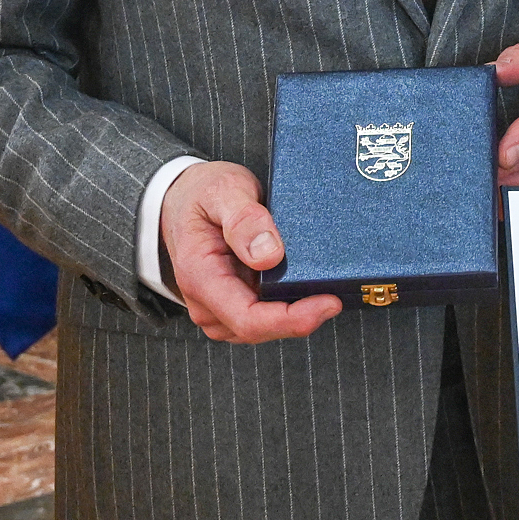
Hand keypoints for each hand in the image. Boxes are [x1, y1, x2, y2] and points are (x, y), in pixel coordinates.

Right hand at [160, 160, 342, 343]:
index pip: (249, 318)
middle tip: (338, 292)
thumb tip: (269, 255)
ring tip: (325, 288)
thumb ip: (244, 219)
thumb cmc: (201, 194)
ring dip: (296, 314)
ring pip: (265, 328)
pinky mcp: (232, 306)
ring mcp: (218, 309)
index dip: (292, 318)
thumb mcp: (223, 190)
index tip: (329, 302)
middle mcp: (206, 303)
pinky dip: (287, 308)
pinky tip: (308, 289)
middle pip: (261, 329)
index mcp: (201, 277)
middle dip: (301, 317)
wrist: (180, 200)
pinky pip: (264, 318)